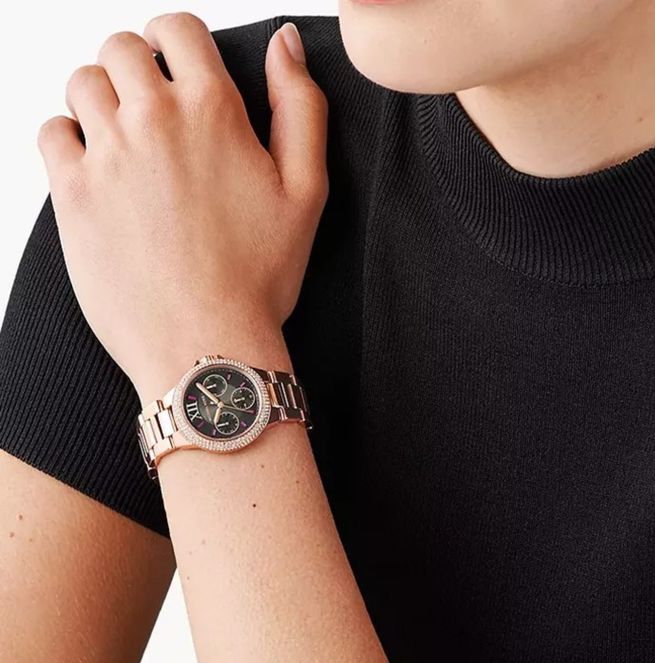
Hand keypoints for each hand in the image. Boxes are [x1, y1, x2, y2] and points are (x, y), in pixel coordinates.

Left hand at [37, 13, 327, 400]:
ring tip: (128, 147)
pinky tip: (98, 171)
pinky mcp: (71, 192)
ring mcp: (106, 154)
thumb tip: (282, 42)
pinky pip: (52, 131)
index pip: (176, 29)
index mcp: (213, 111)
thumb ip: (300, 106)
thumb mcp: (308, 192)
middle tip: (156, 116)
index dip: (178, 44)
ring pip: (83, 83)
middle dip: (138, 71)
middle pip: (121, 49)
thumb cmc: (259, 278)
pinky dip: (70, 140)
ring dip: (104, 102)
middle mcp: (153, 120)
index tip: (180, 72)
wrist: (207, 344)